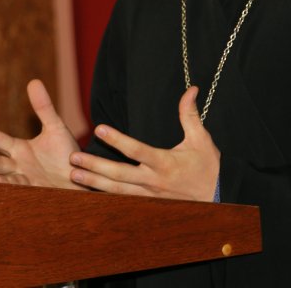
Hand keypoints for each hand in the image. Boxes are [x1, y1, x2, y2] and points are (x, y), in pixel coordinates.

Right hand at [0, 79, 84, 189]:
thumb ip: (44, 107)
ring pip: (6, 177)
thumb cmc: (66, 153)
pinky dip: (10, 186)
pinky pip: (22, 188)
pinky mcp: (37, 191)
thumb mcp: (55, 127)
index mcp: (19, 149)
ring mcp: (26, 180)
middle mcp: (18, 165)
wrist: (82, 175)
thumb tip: (33, 81)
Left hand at [68, 86, 219, 200]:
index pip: (137, 150)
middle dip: (95, 166)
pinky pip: (123, 200)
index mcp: (165, 162)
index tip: (99, 128)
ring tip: (73, 175)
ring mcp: (150, 194)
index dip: (117, 139)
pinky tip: (88, 192)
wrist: (218, 198)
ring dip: (94, 183)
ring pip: (117, 190)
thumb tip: (191, 88)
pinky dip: (105, 196)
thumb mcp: (201, 139)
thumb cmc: (209, 166)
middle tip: (73, 158)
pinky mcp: (148, 203)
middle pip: (119, 173)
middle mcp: (154, 180)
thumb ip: (189, 114)